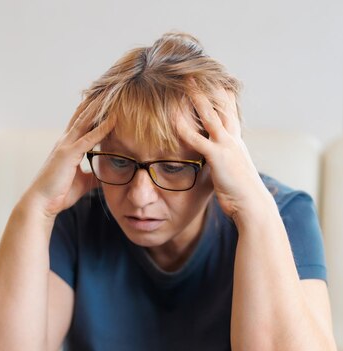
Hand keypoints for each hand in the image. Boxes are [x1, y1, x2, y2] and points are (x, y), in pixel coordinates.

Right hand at [24, 101, 114, 217]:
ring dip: (99, 108)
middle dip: (95, 101)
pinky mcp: (68, 154)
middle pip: (83, 115)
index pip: (81, 123)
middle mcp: (65, 141)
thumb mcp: (81, 182)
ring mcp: (66, 146)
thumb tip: (104, 174)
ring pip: (85, 121)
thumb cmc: (58, 194)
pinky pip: (88, 138)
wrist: (42, 203)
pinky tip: (113, 120)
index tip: (104, 98)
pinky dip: (101, 128)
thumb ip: (92, 174)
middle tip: (109, 86)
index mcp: (67, 146)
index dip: (92, 110)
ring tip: (113, 94)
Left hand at [177, 86, 270, 218]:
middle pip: (220, 104)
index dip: (220, 93)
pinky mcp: (217, 157)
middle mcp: (233, 138)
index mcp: (236, 140)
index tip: (211, 79)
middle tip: (194, 72)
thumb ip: (225, 160)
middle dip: (207, 87)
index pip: (229, 109)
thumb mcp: (234, 171)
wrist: (252, 205)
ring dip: (196, 97)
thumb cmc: (243, 193)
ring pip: (209, 115)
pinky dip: (184, 128)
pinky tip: (173, 118)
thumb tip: (219, 161)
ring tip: (184, 82)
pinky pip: (197, 139)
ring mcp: (226, 145)